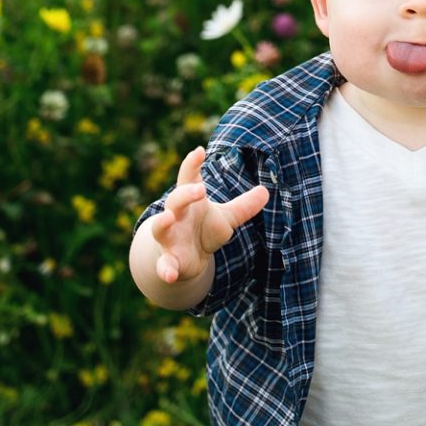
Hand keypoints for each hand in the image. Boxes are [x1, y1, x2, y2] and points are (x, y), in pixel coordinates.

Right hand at [149, 147, 270, 285]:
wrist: (185, 261)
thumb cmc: (202, 232)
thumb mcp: (225, 219)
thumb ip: (244, 206)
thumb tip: (265, 191)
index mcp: (190, 201)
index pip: (188, 177)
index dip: (192, 163)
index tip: (200, 151)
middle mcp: (176, 216)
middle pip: (175, 199)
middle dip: (186, 194)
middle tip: (200, 189)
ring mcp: (170, 238)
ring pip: (160, 227)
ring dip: (162, 221)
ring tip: (168, 217)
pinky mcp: (170, 260)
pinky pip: (164, 265)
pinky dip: (165, 269)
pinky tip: (170, 275)